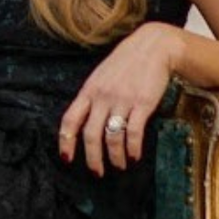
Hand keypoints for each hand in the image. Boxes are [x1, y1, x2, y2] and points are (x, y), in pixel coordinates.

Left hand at [58, 23, 185, 176]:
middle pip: (90, 134)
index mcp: (88, 91)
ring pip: (112, 137)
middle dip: (92, 158)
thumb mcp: (101, 76)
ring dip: (115, 157)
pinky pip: (134, 132)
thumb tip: (84, 121)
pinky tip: (134, 156)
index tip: (66, 158)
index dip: (66, 142)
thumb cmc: (126, 62)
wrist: (153, 46)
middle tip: (96, 172)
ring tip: (119, 166)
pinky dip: (132, 148)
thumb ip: (92, 97)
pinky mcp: (142, 103)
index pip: (70, 120)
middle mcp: (102, 97)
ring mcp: (121, 100)